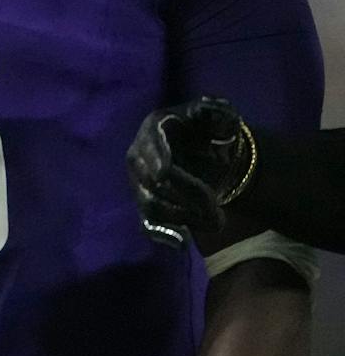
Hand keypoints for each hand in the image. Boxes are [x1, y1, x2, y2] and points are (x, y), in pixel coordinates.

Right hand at [127, 97, 251, 243]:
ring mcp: (139, 182)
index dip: (163, 163)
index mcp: (153, 128)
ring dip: (183, 217)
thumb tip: (213, 112)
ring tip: (216, 222)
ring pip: (152, 205)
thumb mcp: (217, 114)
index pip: (153, 148)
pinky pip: (147, 222)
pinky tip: (181, 243)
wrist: (206, 151)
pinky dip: (162, 234)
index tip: (170, 176)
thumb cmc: (209, 130)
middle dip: (187, 197)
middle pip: (154, 182)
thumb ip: (217, 111)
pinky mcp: (145, 202)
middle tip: (217, 210)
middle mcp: (138, 155)